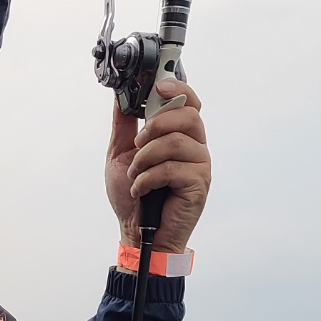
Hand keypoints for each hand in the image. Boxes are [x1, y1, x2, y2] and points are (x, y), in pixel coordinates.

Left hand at [104, 78, 210, 253]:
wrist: (136, 233)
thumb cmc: (133, 198)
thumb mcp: (121, 155)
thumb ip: (125, 125)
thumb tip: (119, 96)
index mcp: (181, 136)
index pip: (190, 102)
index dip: (178, 88)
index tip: (158, 86)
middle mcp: (195, 148)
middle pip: (188, 116)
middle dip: (156, 125)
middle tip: (137, 144)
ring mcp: (200, 166)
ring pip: (177, 142)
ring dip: (146, 157)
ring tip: (135, 174)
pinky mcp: (199, 185)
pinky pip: (173, 168)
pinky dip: (148, 179)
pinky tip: (141, 190)